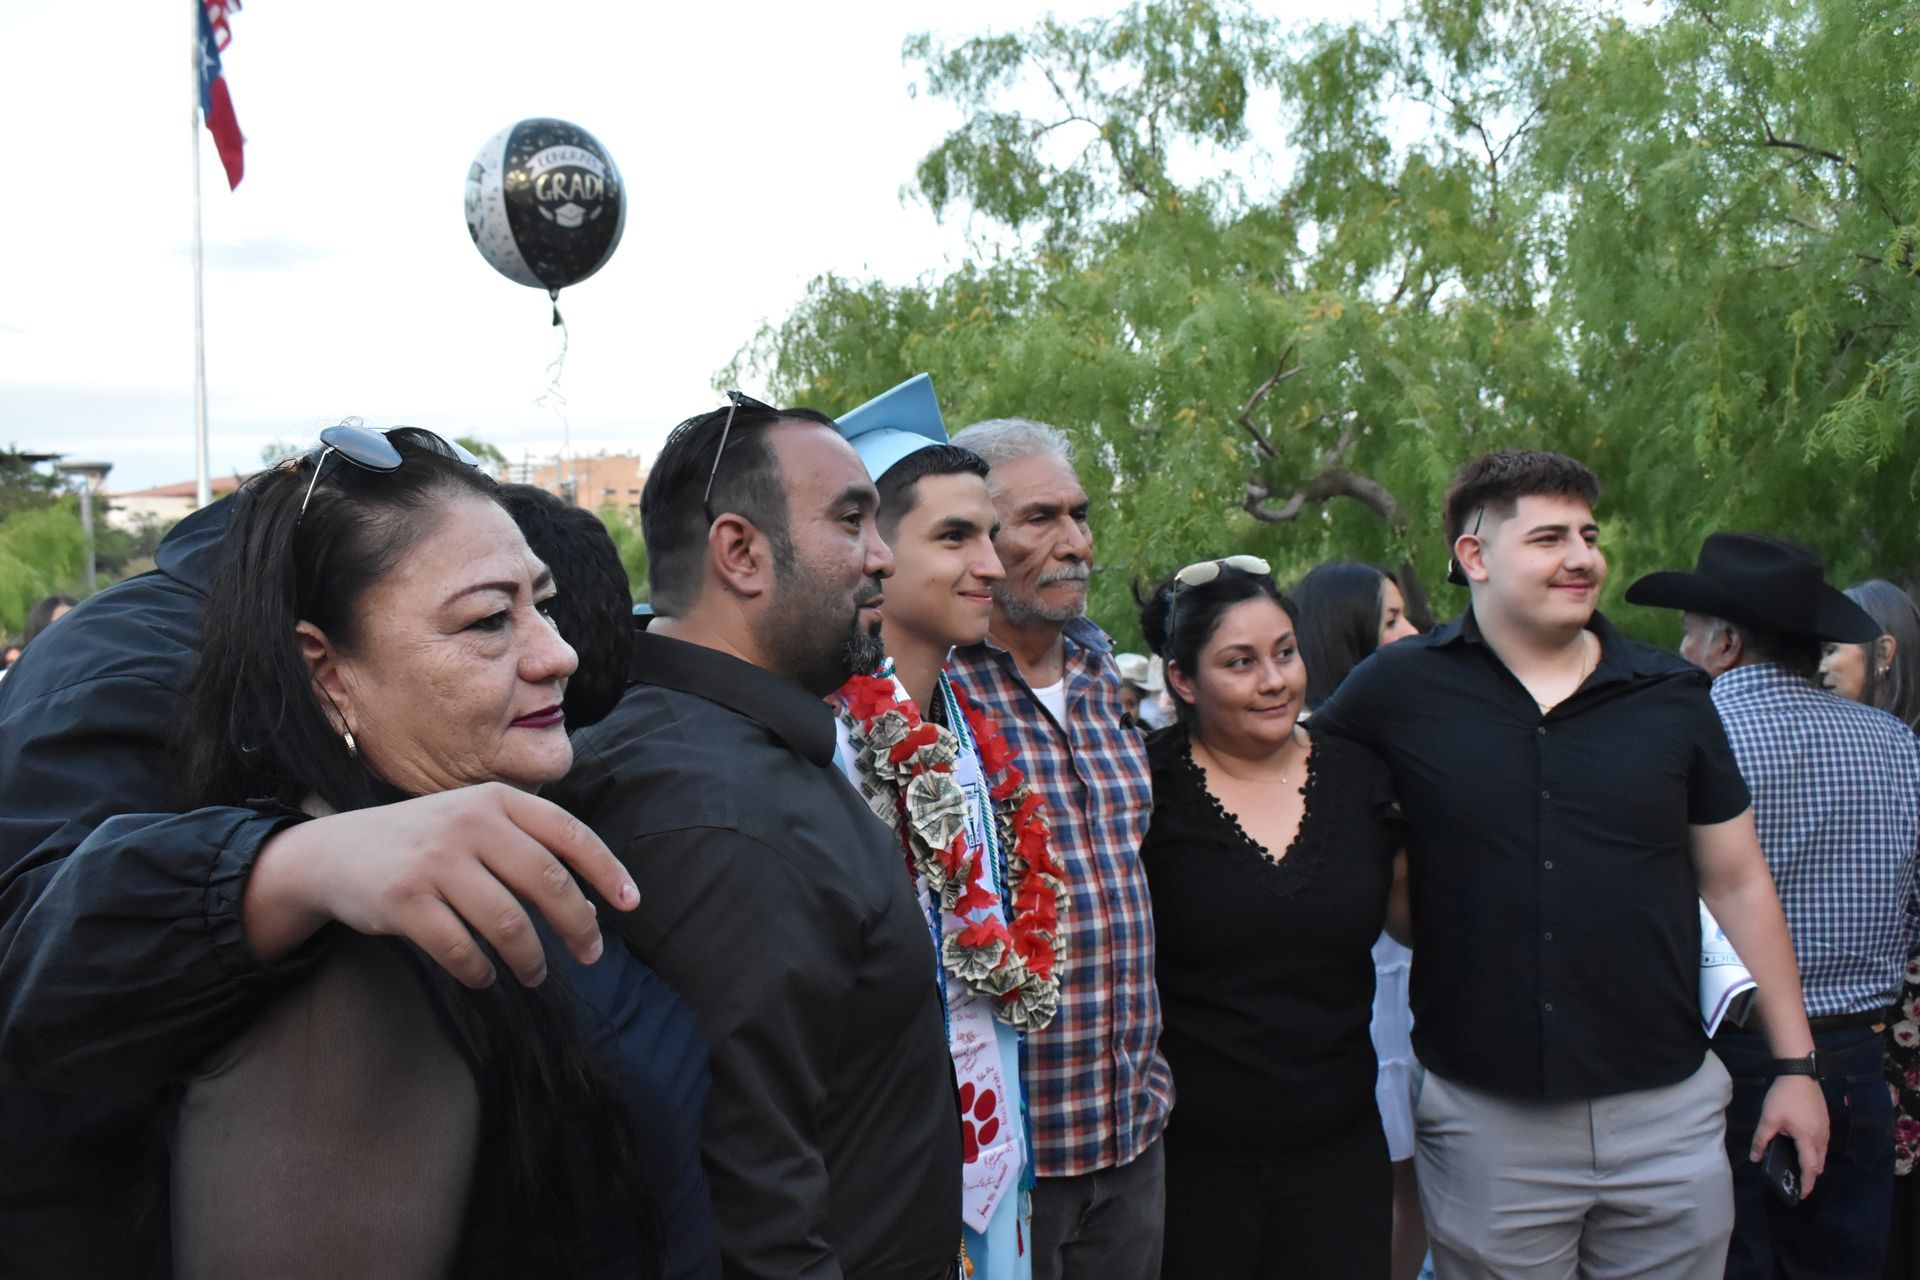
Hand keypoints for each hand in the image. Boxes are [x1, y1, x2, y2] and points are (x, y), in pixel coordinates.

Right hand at [243, 782, 637, 988]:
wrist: (334, 852)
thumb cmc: (424, 842)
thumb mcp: (474, 821)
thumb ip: (526, 846)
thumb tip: (591, 903)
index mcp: (495, 800)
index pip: (568, 833)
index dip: (606, 870)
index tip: (630, 904)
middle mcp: (469, 823)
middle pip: (547, 881)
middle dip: (578, 925)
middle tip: (591, 955)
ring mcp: (435, 861)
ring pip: (508, 922)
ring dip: (531, 959)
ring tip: (534, 975)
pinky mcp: (403, 900)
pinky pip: (460, 949)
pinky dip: (480, 971)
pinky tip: (486, 977)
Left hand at [1750, 1073, 1829, 1196]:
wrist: (1799, 1074)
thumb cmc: (1783, 1097)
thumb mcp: (1768, 1119)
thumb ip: (1761, 1140)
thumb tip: (1755, 1158)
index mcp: (1807, 1139)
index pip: (1809, 1168)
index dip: (1806, 1183)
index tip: (1801, 1195)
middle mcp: (1821, 1137)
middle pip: (1818, 1164)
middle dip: (1809, 1176)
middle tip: (1797, 1183)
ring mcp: (1825, 1129)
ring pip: (1822, 1154)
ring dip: (1813, 1164)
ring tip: (1799, 1168)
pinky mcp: (1825, 1121)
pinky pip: (1822, 1144)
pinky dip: (1815, 1152)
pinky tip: (1803, 1149)